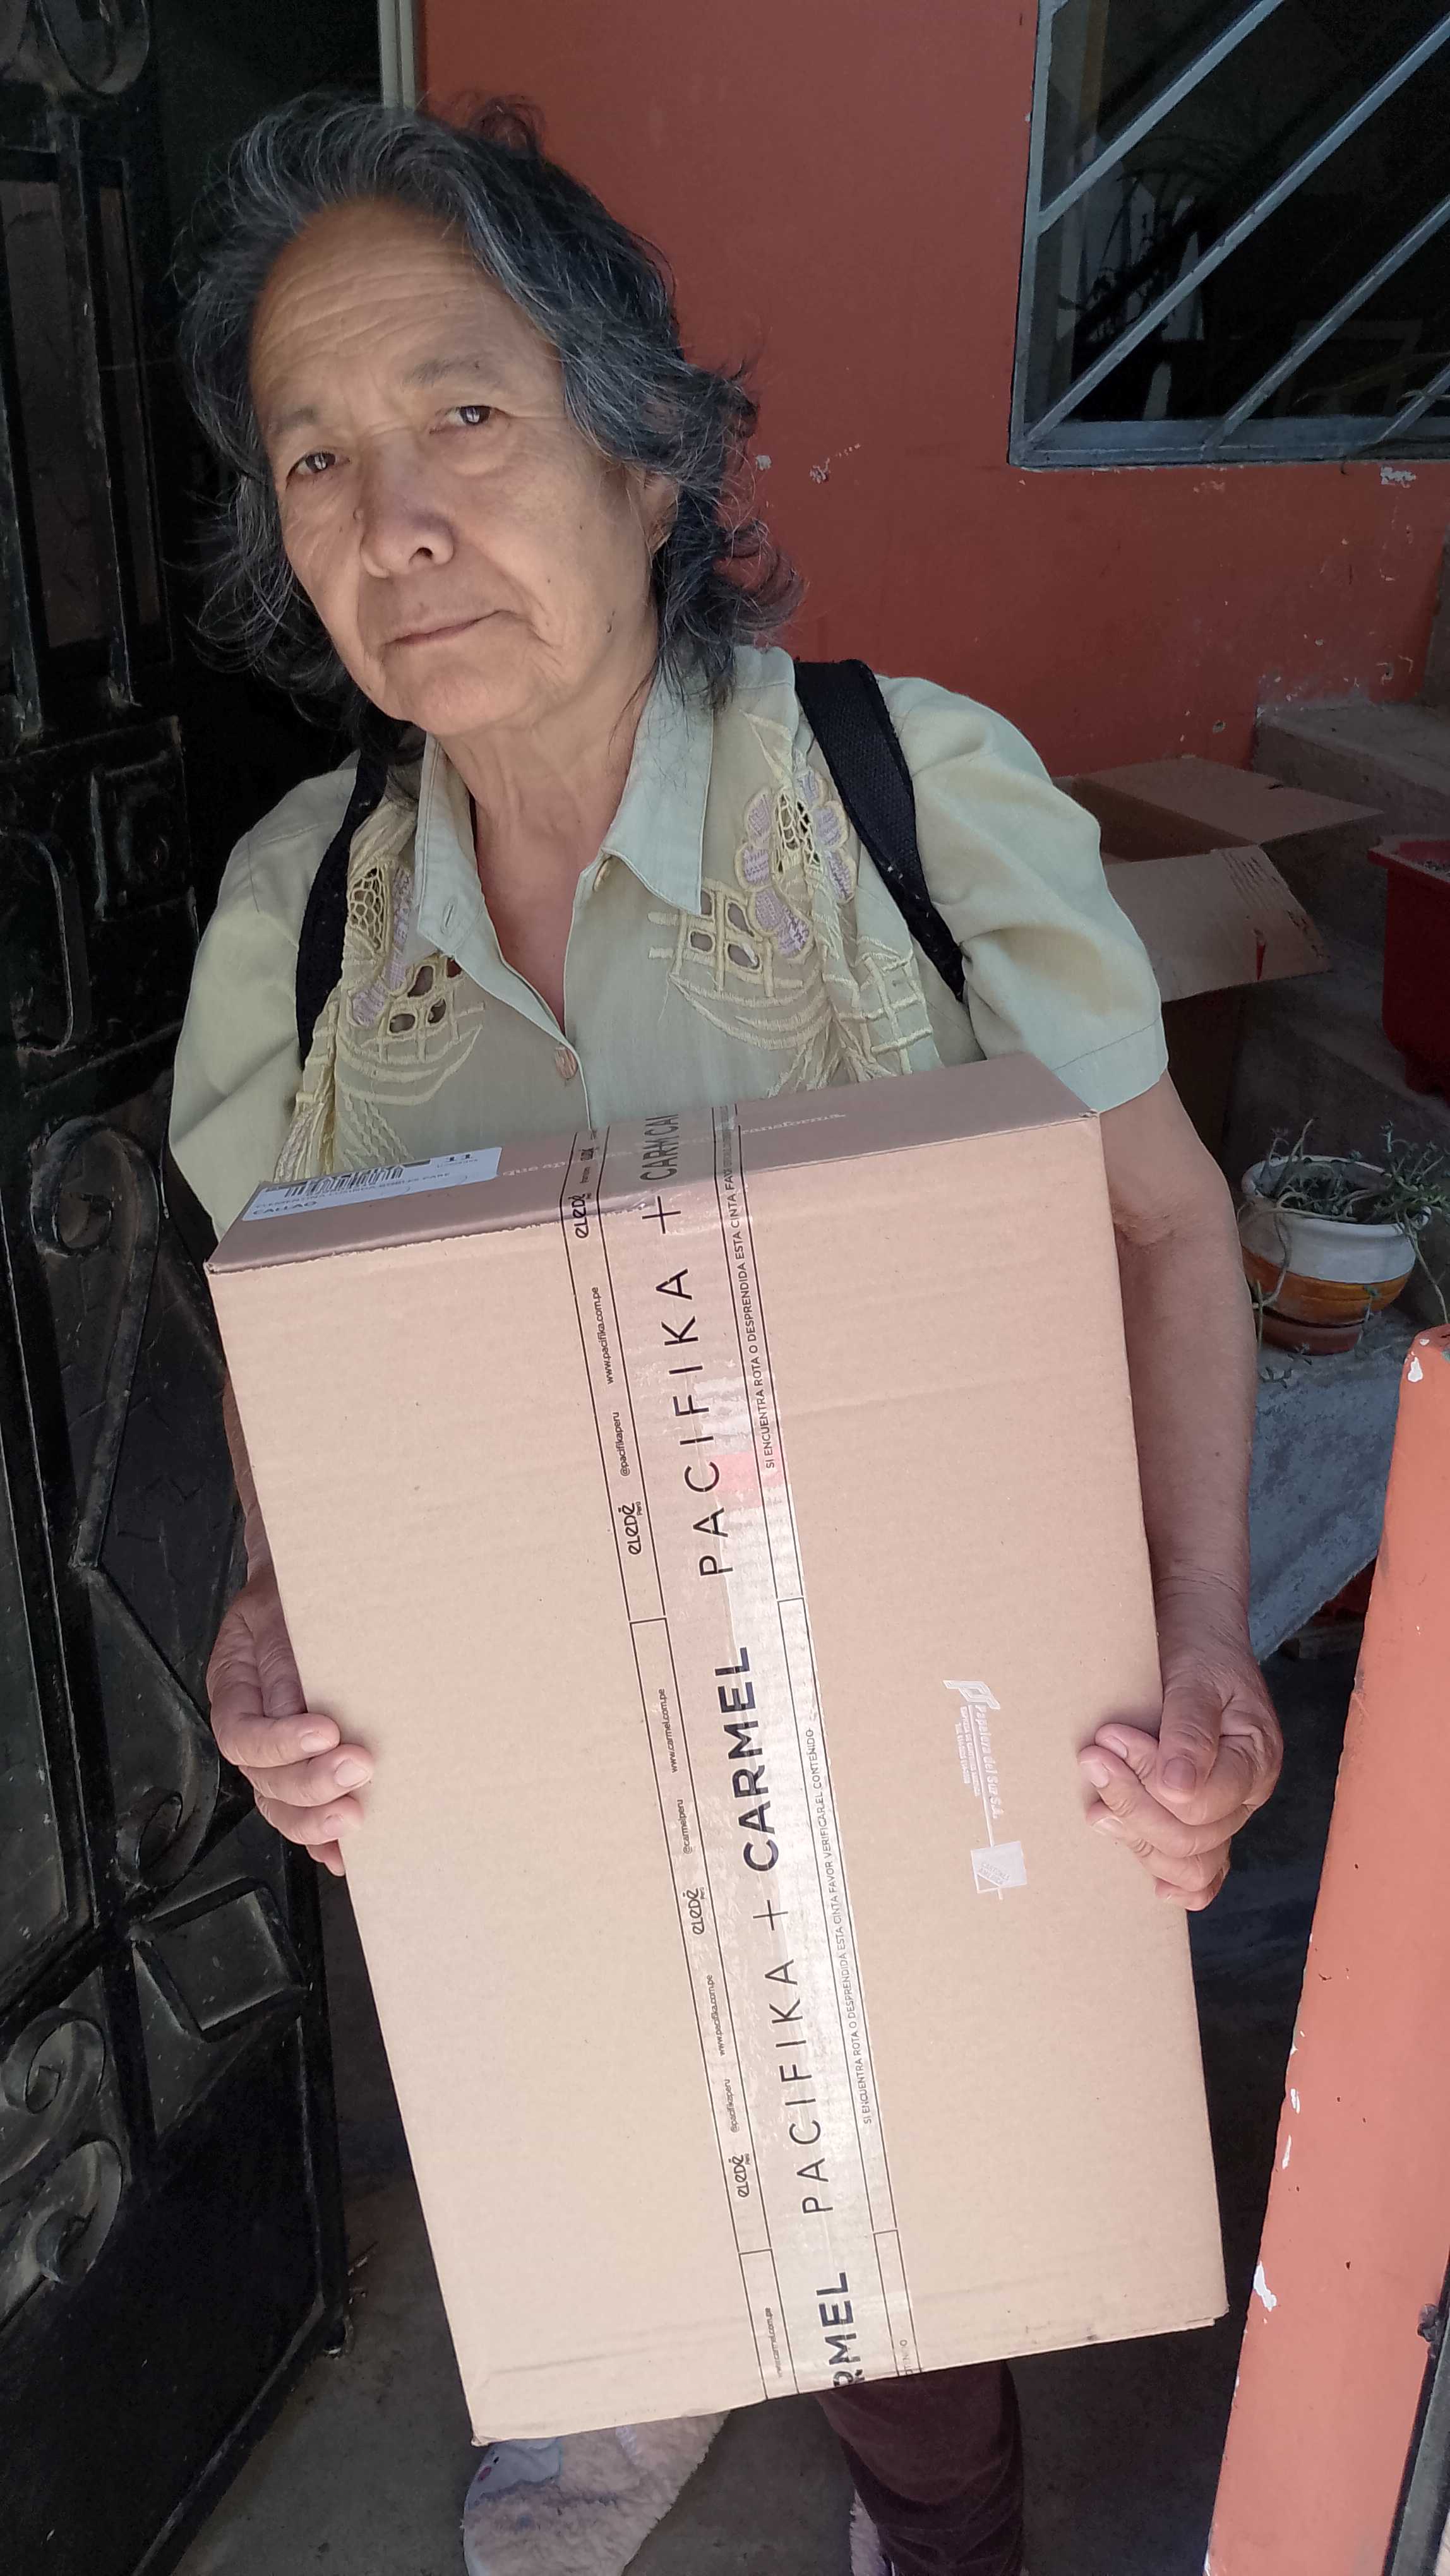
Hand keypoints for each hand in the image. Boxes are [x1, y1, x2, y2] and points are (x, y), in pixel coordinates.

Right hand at [206, 1563, 371, 1875]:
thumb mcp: (283, 1609)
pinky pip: (305, 1809)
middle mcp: (252, 1724)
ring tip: (357, 1815)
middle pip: (262, 1779)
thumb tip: (294, 1709)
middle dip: (309, 1785)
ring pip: (279, 1803)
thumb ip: (285, 1658)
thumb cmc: (296, 1591)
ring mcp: (277, 1749)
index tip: (325, 1731)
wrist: (317, 1579)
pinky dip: (323, 1838)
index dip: (280, 1743)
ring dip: (316, 1819)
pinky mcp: (308, 1762)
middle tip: (357, 1770)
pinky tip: (344, 1853)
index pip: (242, 1734)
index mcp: (235, 1685)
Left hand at [1078, 1583, 1282, 1908]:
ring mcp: (1227, 1810)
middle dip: (1133, 1803)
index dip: (1148, 1777)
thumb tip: (1177, 1788)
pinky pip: (1202, 1866)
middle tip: (1091, 1761)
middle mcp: (1247, 1794)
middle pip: (1191, 1835)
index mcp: (1255, 1758)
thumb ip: (1189, 1731)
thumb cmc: (1201, 1654)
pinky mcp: (1203, 1816)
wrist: (1199, 1639)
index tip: (1109, 1738)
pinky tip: (1159, 1890)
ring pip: (1190, 1858)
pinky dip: (1180, 1880)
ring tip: (1096, 1808)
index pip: (1201, 1800)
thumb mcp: (1198, 1677)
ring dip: (1137, 1835)